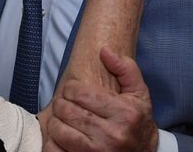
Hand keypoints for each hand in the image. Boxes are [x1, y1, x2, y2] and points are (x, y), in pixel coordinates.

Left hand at [43, 48, 157, 151]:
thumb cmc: (137, 120)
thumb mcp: (139, 93)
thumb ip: (125, 69)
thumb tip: (104, 51)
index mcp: (124, 113)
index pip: (81, 93)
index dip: (71, 88)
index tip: (73, 90)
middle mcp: (112, 135)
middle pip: (67, 111)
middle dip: (61, 103)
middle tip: (66, 102)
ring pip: (59, 130)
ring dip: (56, 121)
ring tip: (64, 118)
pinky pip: (55, 150)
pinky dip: (53, 142)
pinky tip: (62, 136)